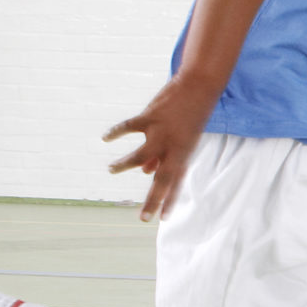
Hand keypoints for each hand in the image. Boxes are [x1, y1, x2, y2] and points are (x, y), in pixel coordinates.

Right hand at [104, 77, 219, 220]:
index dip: (169, 201)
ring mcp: (161, 134)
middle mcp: (173, 148)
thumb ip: (166, 155)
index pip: (176, 183)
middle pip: (161, 180)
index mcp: (184, 154)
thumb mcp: (186, 138)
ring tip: (111, 170)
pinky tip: (105, 138)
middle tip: (142, 218)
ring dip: (124, 166)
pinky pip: (127, 128)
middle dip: (153, 200)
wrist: (200, 87)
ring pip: (139, 157)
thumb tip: (148, 171)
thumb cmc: (192, 114)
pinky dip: (115, 133)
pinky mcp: (150, 118)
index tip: (162, 219)